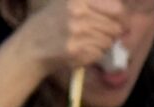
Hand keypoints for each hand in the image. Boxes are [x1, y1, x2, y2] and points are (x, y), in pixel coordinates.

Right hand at [12, 0, 128, 80]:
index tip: (120, 23)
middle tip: (100, 36)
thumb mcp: (68, 3)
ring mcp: (78, 32)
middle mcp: (79, 13)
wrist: (31, 45)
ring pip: (108, 42)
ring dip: (102, 45)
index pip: (116, 8)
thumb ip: (92, 3)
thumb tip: (121, 11)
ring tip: (87, 43)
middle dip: (111, 34)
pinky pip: (99, 54)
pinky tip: (81, 51)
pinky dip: (94, 55)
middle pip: (115, 27)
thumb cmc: (52, 23)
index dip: (121, 18)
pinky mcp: (76, 50)